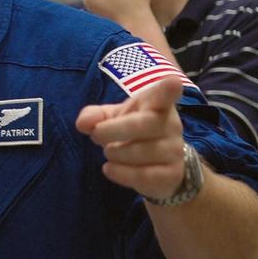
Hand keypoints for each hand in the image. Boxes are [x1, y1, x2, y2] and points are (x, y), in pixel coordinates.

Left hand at [76, 76, 183, 200]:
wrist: (158, 163)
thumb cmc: (133, 130)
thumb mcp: (112, 118)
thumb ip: (94, 116)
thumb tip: (83, 123)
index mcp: (156, 103)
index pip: (165, 95)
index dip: (169, 89)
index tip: (172, 82)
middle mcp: (171, 124)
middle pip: (143, 124)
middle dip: (112, 131)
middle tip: (97, 135)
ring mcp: (174, 150)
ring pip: (141, 152)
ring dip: (115, 154)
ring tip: (110, 152)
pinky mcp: (172, 174)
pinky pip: (144, 175)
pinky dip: (121, 173)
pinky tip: (110, 169)